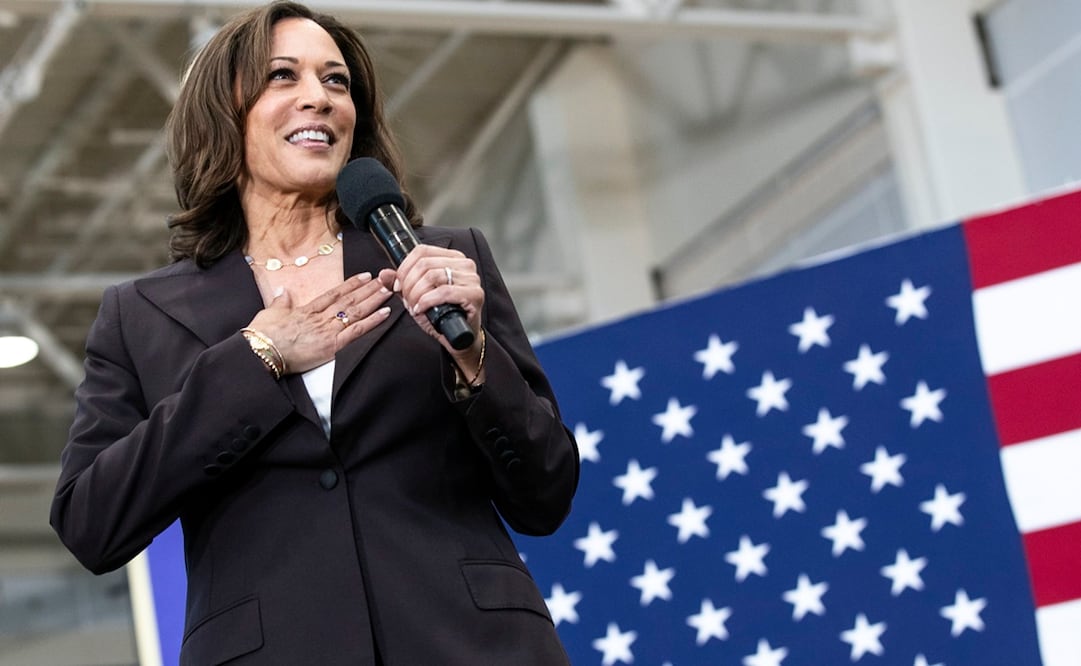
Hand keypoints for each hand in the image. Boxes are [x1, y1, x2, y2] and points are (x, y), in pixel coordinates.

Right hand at [245, 272, 392, 373]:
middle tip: (386, 279)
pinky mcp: (332, 345)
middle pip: (350, 300)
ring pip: (356, 311)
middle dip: (369, 289)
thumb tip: (283, 291)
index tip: (365, 276)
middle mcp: (321, 317)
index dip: (351, 284)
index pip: (334, 293)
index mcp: (308, 310)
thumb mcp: (270, 313)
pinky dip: (372, 322)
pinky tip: (385, 314)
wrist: (260, 350)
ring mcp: (328, 330)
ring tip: (389, 291)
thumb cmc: (263, 334)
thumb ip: (280, 302)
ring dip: (374, 300)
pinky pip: (357, 331)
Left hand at [386, 245, 485, 374]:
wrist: (459, 339)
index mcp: (452, 258)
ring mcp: (472, 279)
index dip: (404, 268)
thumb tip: (384, 273)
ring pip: (433, 276)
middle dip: (409, 284)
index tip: (398, 286)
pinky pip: (444, 291)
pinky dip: (427, 301)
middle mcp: (464, 264)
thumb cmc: (442, 316)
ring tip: (414, 307)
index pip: (422, 251)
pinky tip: (421, 309)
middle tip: (407, 300)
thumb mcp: (417, 296)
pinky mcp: (475, 294)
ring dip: (416, 294)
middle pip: (425, 264)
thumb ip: (401, 284)